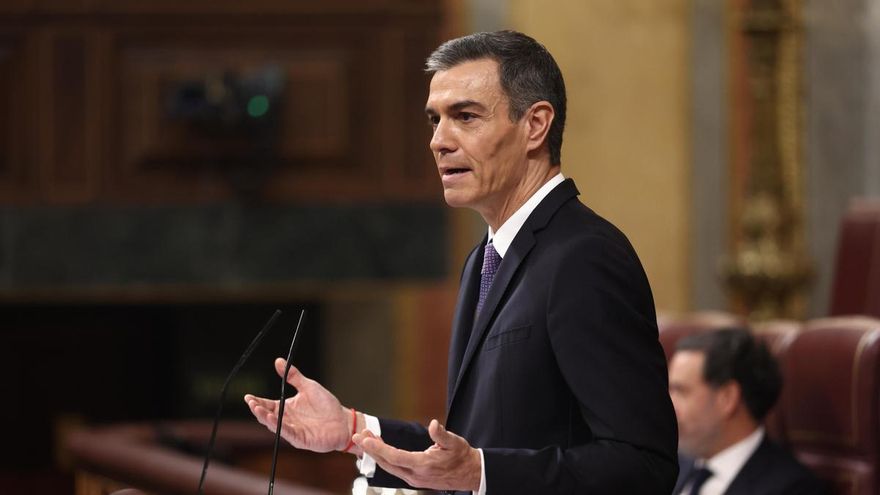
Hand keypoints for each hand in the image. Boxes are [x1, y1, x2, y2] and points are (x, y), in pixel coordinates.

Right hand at [244, 358, 351, 452]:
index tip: (247, 396)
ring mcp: (293, 430)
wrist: (343, 421)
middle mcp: (287, 420)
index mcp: (287, 408)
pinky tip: (273, 419)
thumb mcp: (308, 386)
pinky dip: (279, 426)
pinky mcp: (301, 439)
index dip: (257, 401)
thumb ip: (293, 376)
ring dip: (266, 418)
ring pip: (275, 425)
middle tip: (251, 402)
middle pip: (268, 415)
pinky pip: (288, 433)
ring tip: (258, 410)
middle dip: (258, 409)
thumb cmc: (326, 405)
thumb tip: (278, 361)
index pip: (268, 405)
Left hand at [354, 419, 480, 490]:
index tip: (365, 439)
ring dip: (376, 453)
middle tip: (358, 435)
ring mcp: (414, 479)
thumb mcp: (455, 442)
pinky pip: (395, 469)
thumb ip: (441, 434)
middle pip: (387, 463)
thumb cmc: (462, 456)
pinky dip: (385, 458)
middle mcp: (415, 475)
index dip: (379, 448)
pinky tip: (380, 448)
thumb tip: (434, 424)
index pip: (395, 456)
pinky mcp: (414, 478)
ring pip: (389, 467)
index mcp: (423, 465)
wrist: (470, 473)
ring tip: (366, 438)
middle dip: (371, 450)